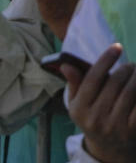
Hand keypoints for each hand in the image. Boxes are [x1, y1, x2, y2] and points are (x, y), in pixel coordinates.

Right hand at [64, 44, 135, 162]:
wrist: (108, 148)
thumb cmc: (90, 117)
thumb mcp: (76, 103)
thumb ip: (74, 83)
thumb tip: (66, 65)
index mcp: (79, 108)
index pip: (93, 78)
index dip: (106, 60)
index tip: (116, 47)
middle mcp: (96, 118)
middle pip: (114, 83)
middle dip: (126, 69)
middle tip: (131, 64)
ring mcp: (115, 126)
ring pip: (130, 92)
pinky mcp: (131, 130)